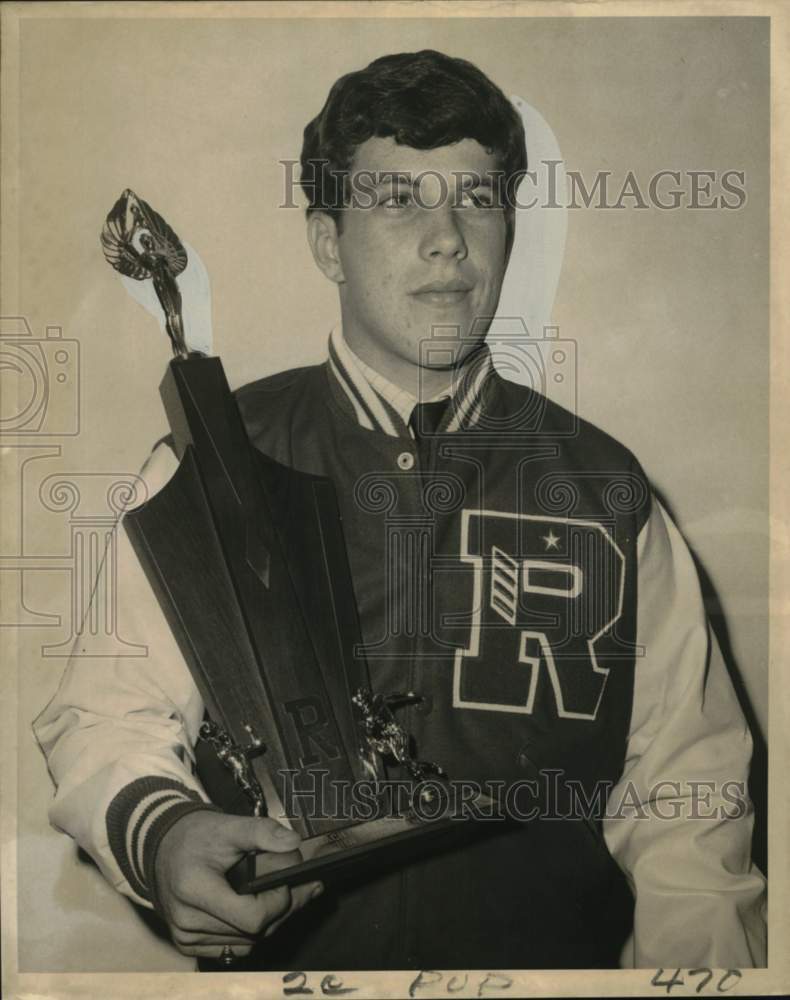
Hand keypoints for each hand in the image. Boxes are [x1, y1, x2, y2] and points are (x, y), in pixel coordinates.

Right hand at [152, 809, 322, 958]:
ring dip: (271, 921)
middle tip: (307, 885)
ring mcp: (186, 937)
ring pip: (247, 943)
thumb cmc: (196, 836)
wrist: (163, 848)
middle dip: (284, 908)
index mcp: (194, 889)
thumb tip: (294, 843)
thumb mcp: (229, 826)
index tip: (288, 878)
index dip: (278, 900)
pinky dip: (252, 931)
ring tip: (288, 893)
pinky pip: (233, 947)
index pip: (252, 917)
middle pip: (254, 933)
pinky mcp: (188, 944)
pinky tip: (264, 908)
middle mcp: (187, 921)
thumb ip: (262, 832)